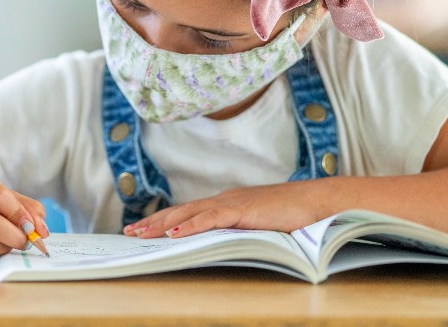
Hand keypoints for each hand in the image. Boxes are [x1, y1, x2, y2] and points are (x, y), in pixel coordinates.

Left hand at [122, 183, 324, 239]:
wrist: (317, 202)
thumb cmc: (293, 216)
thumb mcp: (258, 227)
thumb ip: (239, 232)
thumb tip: (223, 247)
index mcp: (226, 204)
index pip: (188, 212)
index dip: (164, 220)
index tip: (142, 228)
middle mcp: (224, 200)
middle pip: (181, 212)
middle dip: (154, 222)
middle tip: (130, 232)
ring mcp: (232, 203)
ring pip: (189, 214)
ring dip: (163, 224)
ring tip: (142, 233)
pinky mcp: (242, 210)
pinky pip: (211, 218)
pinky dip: (191, 226)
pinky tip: (174, 234)